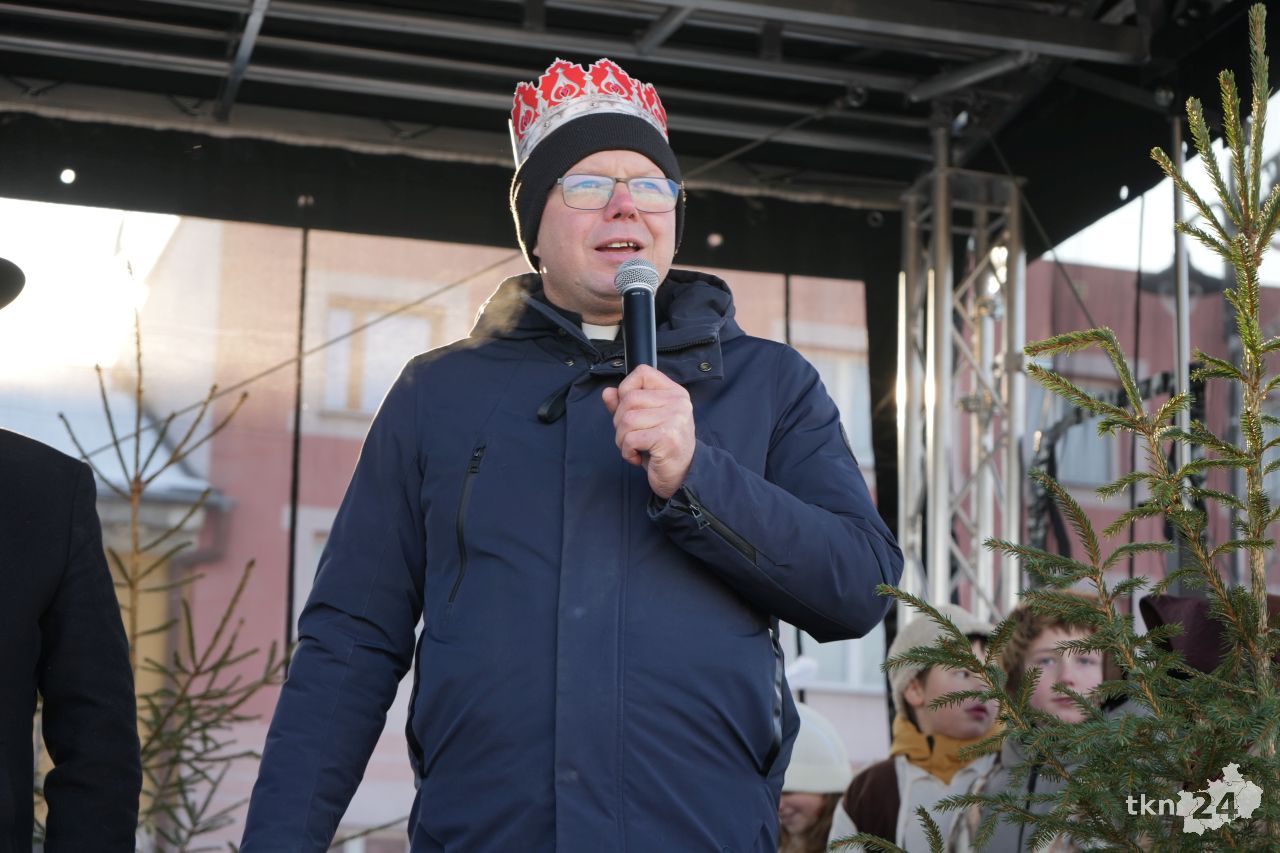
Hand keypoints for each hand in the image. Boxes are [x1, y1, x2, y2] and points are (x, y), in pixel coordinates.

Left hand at [601, 365, 694, 499]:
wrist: (681, 476)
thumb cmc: (662, 448)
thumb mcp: (644, 421)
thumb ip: (625, 405)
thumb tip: (608, 392)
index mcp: (674, 392)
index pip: (643, 372)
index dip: (627, 389)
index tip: (629, 409)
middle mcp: (677, 402)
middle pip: (629, 399)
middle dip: (620, 421)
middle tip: (630, 437)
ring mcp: (675, 419)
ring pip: (627, 419)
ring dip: (622, 439)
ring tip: (634, 447)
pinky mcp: (667, 437)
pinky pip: (631, 438)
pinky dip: (627, 451)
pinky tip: (637, 457)